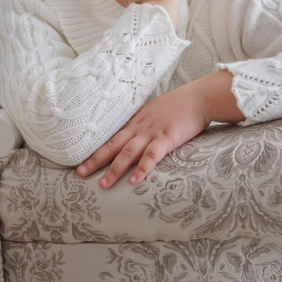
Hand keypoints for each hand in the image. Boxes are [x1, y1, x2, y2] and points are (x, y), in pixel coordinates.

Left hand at [76, 79, 210, 187]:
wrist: (201, 97)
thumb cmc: (185, 102)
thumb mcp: (160, 108)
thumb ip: (150, 119)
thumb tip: (144, 129)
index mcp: (139, 119)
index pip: (114, 136)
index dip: (98, 148)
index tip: (85, 159)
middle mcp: (141, 126)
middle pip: (113, 145)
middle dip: (95, 160)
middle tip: (80, 173)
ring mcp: (152, 132)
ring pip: (127, 153)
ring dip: (113, 169)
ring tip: (102, 184)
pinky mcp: (167, 138)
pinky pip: (151, 156)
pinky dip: (141, 169)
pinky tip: (134, 181)